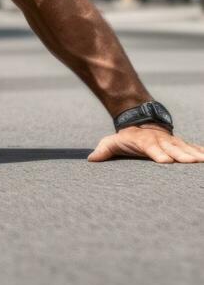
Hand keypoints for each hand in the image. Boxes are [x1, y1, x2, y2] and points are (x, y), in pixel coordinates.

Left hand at [88, 124, 203, 163]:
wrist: (141, 121)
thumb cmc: (127, 138)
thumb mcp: (113, 142)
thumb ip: (104, 150)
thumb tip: (90, 159)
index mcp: (144, 142)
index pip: (151, 148)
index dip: (158, 153)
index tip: (165, 161)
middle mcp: (161, 140)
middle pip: (171, 148)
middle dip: (181, 155)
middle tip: (191, 162)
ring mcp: (172, 141)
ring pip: (185, 147)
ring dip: (195, 154)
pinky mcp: (181, 144)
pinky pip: (193, 147)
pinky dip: (201, 151)